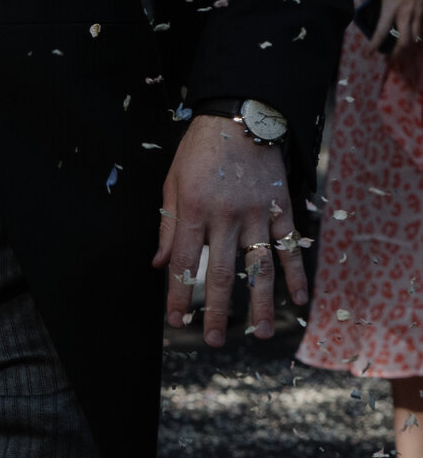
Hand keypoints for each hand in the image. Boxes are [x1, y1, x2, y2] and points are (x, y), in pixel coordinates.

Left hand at [153, 111, 305, 346]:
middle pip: (220, 273)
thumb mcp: (171, 184)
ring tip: (260, 334)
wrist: (239, 116)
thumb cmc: (198, 152)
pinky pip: (289, 246)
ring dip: (260, 304)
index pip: (183, 262)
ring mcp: (256, 213)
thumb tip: (157, 264)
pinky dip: (296, 274)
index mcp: (192, 210)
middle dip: (215, 311)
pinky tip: (300, 300)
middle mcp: (224, 216)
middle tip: (212, 340)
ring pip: (259, 267)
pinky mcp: (281, 207)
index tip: (175, 321)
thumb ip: (168, 226)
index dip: (177, 294)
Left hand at [367, 0, 422, 56]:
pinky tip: (409, 37)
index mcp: (391, 8)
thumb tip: (360, 2)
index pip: (381, 32)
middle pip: (403, 42)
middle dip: (396, 54)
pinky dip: (415, 36)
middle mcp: (406, 14)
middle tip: (387, 59)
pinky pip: (420, 28)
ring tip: (399, 52)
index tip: (368, 55)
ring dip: (407, 47)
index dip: (374, 46)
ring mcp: (418, 13)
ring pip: (415, 38)